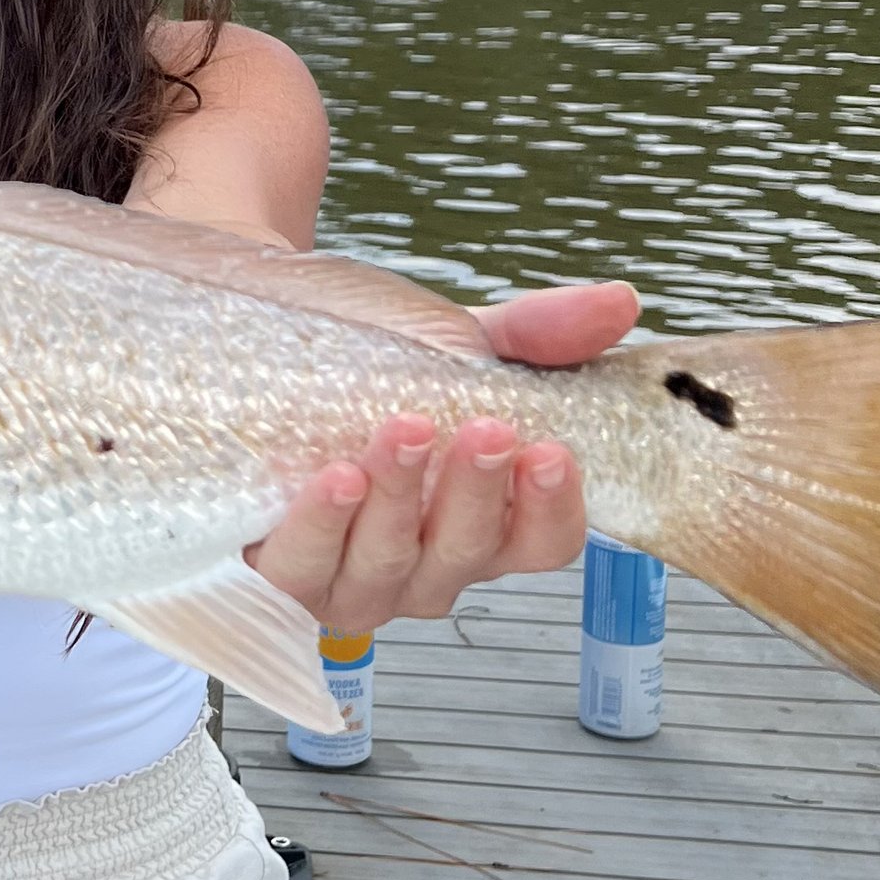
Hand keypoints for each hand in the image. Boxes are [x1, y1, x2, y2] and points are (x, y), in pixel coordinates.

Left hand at [248, 279, 637, 643]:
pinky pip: (299, 572)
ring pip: (384, 568)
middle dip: (478, 493)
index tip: (552, 450)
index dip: (554, 509)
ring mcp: (347, 576)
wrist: (260, 335)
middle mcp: (422, 565)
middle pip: (466, 557)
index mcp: (481, 523)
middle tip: (485, 428)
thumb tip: (619, 303)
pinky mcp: (277, 570)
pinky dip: (321, 526)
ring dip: (400, 501)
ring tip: (404, 431)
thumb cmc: (370, 361)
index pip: (541, 543)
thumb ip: (534, 333)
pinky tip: (336, 476)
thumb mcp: (454, 344)